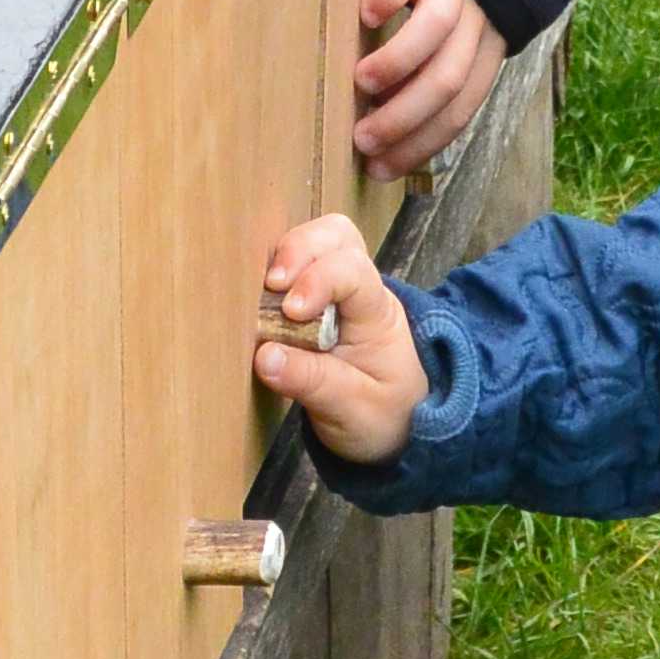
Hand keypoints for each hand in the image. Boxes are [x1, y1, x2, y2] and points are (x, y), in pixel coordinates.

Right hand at [256, 213, 428, 464]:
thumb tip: (262, 355)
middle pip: (337, 235)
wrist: (399, 424)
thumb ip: (312, 382)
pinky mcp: (317, 298)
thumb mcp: (352, 410)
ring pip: (317, 239)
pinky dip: (275, 270)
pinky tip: (259, 298)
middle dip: (299, 249)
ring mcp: (339, 289)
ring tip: (262, 290)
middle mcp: (361, 289)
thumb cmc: (382, 414)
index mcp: (377, 314)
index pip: (354, 271)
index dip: (319, 279)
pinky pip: (297, 264)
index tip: (291, 312)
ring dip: (286, 254)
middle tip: (270, 285)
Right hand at [354, 0, 504, 175]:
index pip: (461, 108)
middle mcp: (477, 15)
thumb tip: (385, 140)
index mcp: (485, 48)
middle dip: (403, 118)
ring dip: (397, 63)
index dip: (422, 143)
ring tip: (362, 82)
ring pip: (436, 28)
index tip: (379, 168)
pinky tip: (366, 15)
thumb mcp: (451, 40)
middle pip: (448, 77)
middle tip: (362, 138)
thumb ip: (430, 78)